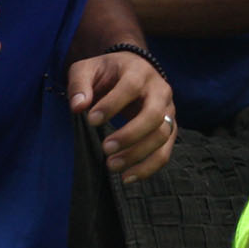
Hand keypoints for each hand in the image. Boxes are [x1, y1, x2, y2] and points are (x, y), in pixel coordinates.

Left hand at [67, 49, 175, 183]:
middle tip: (105, 149)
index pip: (131, 87)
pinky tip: (127, 177)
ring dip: (138, 154)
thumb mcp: (87, 69)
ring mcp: (169, 110)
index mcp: (139, 71)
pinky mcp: (170, 128)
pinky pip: (165, 150)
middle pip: (154, 114)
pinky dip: (149, 167)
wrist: (134, 69)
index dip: (112, 104)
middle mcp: (160, 90)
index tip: (90, 120)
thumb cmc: (107, 72)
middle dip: (130, 135)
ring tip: (111, 166)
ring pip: (162, 135)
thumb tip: (78, 106)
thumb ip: (79, 85)